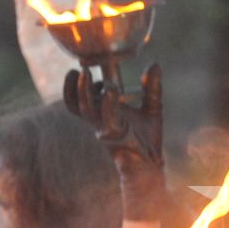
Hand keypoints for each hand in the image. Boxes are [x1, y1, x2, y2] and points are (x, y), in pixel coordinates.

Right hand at [65, 63, 166, 220]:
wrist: (152, 162)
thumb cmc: (148, 138)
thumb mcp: (152, 107)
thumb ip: (151, 87)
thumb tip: (155, 65)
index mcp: (102, 115)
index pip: (78, 101)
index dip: (75, 85)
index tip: (85, 71)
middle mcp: (99, 122)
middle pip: (76, 104)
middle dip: (74, 86)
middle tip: (81, 69)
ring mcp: (105, 129)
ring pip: (86, 110)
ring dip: (85, 91)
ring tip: (89, 74)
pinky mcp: (116, 136)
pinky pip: (107, 118)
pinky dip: (108, 103)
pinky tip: (110, 90)